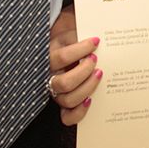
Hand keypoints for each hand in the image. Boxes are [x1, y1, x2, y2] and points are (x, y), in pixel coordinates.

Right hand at [47, 5, 102, 125]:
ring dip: (87, 88)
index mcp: (50, 58)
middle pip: (63, 83)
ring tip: (99, 74)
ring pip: (67, 99)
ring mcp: (58, 92)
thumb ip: (80, 32)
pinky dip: (79, 112)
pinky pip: (67, 117)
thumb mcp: (74, 30)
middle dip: (84, 72)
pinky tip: (91, 100)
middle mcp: (50, 77)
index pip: (61, 57)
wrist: (70, 42)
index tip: (96, 41)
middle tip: (96, 60)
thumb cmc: (74, 36)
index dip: (80, 50)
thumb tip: (97, 36)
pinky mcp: (65, 104)